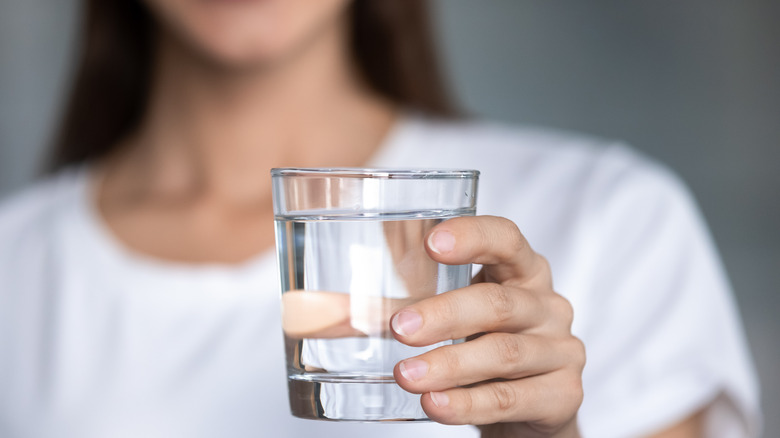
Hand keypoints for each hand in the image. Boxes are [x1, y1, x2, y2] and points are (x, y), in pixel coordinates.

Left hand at [391, 216, 584, 436]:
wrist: (530, 409)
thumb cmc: (483, 347)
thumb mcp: (458, 318)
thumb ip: (405, 304)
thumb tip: (320, 306)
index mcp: (523, 272)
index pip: (507, 239)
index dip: (473, 236)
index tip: (431, 242)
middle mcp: (547, 305)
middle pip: (499, 302)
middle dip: (445, 314)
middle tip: (400, 328)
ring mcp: (561, 350)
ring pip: (504, 353)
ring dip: (449, 364)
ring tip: (406, 375)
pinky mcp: (563, 395)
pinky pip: (511, 398)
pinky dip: (468, 403)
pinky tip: (436, 404)